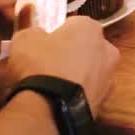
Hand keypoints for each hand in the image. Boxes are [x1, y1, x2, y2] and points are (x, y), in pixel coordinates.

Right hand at [6, 17, 120, 116]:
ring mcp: (109, 79)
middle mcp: (107, 50)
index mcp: (91, 28)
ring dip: (75, 76)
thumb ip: (34, 32)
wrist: (51, 110)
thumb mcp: (25, 39)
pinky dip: (75, 95)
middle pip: (86, 48)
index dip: (57, 33)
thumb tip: (37, 35)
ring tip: (51, 86)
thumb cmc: (40, 65)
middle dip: (70, 55)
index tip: (43, 44)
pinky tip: (58, 101)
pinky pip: (86, 93)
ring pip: (88, 72)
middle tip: (47, 64)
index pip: (74, 24)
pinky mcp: (104, 103)